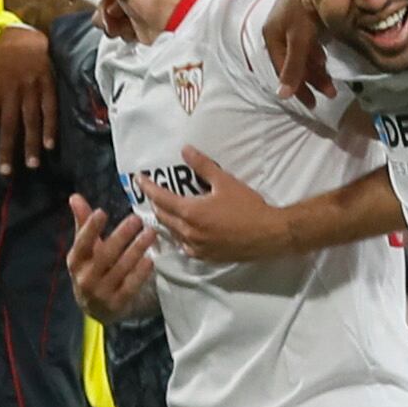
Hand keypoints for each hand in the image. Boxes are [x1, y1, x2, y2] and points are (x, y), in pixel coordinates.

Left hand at [0, 23, 54, 170]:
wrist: (20, 37)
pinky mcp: (47, 84)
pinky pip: (50, 108)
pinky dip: (50, 126)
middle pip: (9, 124)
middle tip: (7, 171)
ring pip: (31, 119)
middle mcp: (11, 89)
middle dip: (8, 148)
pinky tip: (50, 145)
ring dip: (31, 143)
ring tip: (32, 164)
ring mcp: (31, 87)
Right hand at [68, 193, 155, 319]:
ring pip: (120, 269)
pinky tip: (150, 259)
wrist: (96, 308)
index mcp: (76, 261)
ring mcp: (101, 293)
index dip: (90, 228)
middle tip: (137, 219)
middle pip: (104, 255)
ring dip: (136, 250)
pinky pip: (130, 286)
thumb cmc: (92, 269)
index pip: (82, 243)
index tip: (102, 212)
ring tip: (150, 233)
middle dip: (121, 236)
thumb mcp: (85, 250)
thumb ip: (83, 223)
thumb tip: (74, 197)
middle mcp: (85, 278)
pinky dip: (140, 272)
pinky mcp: (116, 303)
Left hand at [134, 149, 291, 260]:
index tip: (139, 179)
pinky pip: (184, 245)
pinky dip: (179, 235)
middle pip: (162, 216)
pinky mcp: (204, 256)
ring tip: (165, 209)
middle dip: (155, 203)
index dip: (148, 187)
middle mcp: (187, 231)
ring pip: (171, 231)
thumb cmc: (247, 206)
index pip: (160, 198)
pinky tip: (183, 230)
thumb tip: (185, 150)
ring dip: (166, 219)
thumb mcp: (225, 182)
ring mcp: (195, 246)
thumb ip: (202, 166)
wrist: (268, 234)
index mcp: (189, 212)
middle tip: (152, 192)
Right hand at [262, 0, 330, 106]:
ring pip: (303, 55)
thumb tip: (282, 95)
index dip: (297, 89)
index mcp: (273, 38)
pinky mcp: (304, 18)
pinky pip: (309, 44)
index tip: (312, 104)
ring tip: (332, 82)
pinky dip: (318, 55)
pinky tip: (325, 58)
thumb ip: (293, 65)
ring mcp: (292, 26)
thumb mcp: (300, 37)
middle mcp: (279, 33)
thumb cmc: (304, 4)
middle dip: (311, 81)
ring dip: (317, 70)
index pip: (283, 71)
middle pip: (294, 65)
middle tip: (331, 93)